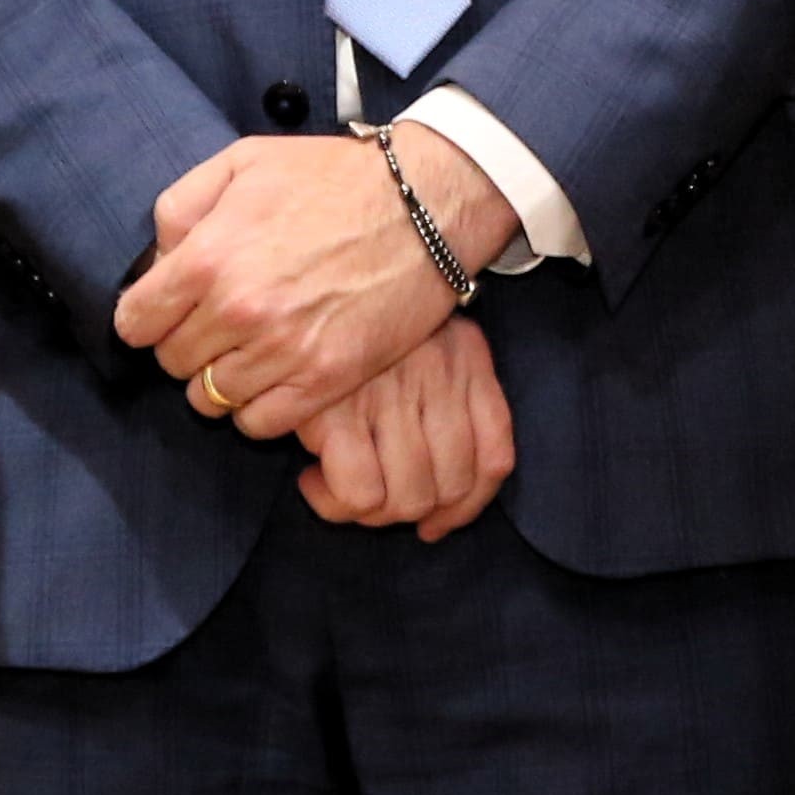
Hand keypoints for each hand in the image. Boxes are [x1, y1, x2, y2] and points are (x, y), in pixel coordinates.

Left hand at [115, 131, 498, 436]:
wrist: (426, 204)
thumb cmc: (334, 179)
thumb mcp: (244, 162)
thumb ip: (182, 206)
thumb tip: (157, 258)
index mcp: (208, 258)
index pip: (134, 323)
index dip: (148, 317)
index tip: (169, 311)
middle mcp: (238, 311)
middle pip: (172, 364)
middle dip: (188, 344)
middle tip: (221, 325)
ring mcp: (283, 351)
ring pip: (211, 399)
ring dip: (222, 379)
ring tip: (250, 351)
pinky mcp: (326, 379)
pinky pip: (260, 423)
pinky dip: (259, 407)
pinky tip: (276, 376)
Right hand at [295, 313, 516, 538]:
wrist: (300, 271)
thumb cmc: (358, 316)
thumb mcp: (425, 334)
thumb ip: (455, 392)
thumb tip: (445, 496)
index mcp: (467, 357)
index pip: (494, 459)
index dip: (467, 508)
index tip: (435, 523)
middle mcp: (438, 376)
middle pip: (449, 488)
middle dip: (410, 511)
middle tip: (373, 494)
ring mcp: (389, 394)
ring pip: (405, 500)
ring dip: (370, 512)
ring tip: (340, 485)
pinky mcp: (336, 412)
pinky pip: (359, 494)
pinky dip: (334, 503)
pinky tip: (314, 477)